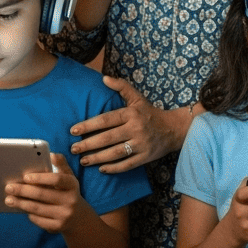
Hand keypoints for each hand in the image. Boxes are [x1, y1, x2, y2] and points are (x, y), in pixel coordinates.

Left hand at [5, 154, 86, 232]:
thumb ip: (61, 164)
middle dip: (23, 190)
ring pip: (38, 208)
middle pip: (43, 194)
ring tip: (8, 199)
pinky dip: (28, 213)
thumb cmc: (68, 192)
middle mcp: (70, 200)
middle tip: (9, 187)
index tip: (25, 176)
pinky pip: (39, 220)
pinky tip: (21, 208)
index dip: (41, 177)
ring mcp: (65, 215)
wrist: (79, 218)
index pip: (57, 179)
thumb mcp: (68, 177)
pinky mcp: (58, 227)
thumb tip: (51, 154)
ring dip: (21, 203)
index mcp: (72, 184)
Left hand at [69, 76, 184, 171]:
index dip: (89, 125)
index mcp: (131, 114)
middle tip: (73, 148)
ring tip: (83, 160)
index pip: (106, 119)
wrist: (174, 129)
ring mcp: (141, 144)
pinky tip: (101, 169)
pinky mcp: (145, 157)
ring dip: (98, 158)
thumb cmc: (150, 113)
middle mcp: (135, 129)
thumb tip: (103, 78)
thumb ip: (121, 87)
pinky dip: (114, 168)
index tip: (73, 130)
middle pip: (108, 138)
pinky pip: (127, 165)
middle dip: (89, 144)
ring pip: (116, 153)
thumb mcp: (137, 98)